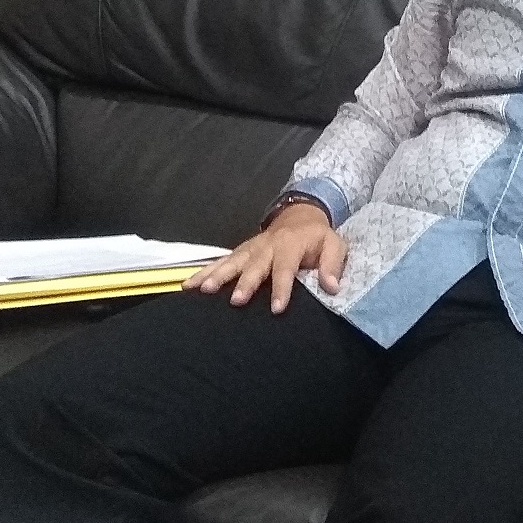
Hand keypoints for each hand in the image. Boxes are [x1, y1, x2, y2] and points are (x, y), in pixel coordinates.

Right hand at [184, 202, 346, 313]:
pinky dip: (204, 271)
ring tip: (203, 290)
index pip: (285, 268)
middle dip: (245, 283)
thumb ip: (332, 265)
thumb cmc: (317, 236)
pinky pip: (220, 261)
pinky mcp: (240, 251)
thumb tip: (332, 287)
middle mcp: (267, 246)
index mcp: (291, 245)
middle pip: (254, 266)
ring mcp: (250, 248)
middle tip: (236, 301)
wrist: (299, 213)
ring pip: (232, 262)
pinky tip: (188, 285)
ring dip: (218, 276)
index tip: (277, 308)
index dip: (282, 288)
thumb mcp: (334, 244)